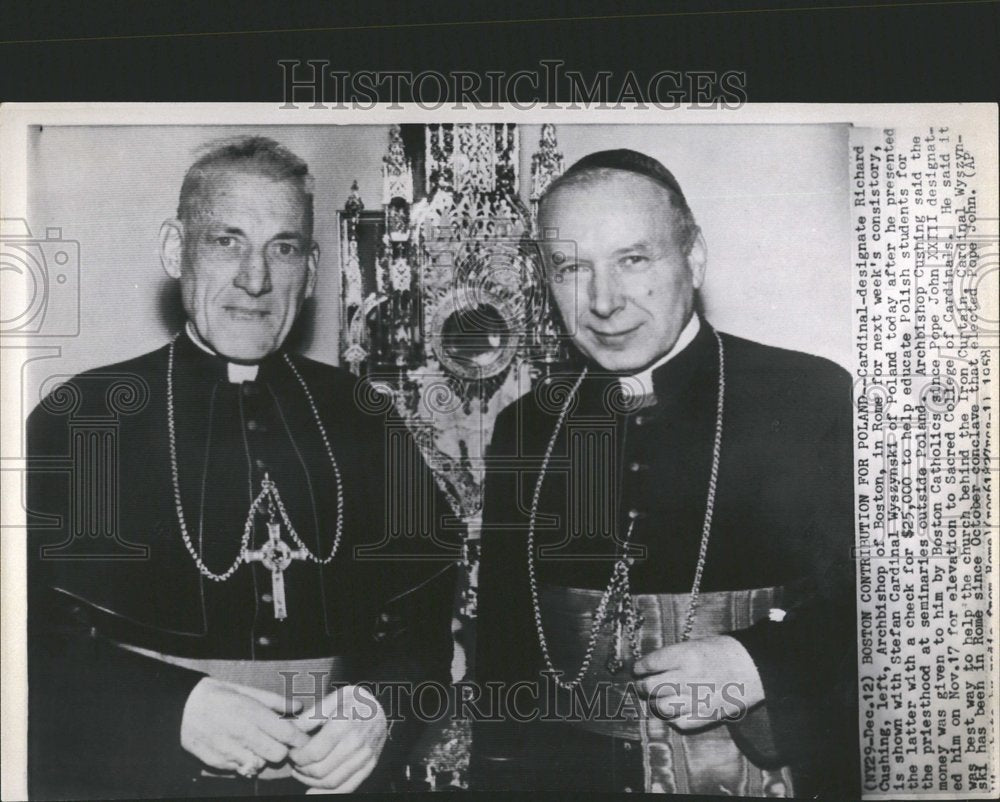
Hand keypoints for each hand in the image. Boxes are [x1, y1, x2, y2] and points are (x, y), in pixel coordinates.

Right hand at [180, 677, 308, 772]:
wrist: (181, 707)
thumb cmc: (218, 695)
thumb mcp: (247, 690)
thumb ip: (275, 700)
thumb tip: (299, 707)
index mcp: (252, 712)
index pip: (287, 734)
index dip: (299, 739)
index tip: (302, 739)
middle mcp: (242, 733)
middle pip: (277, 754)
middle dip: (281, 749)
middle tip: (277, 741)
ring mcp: (229, 750)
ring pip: (260, 764)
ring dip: (262, 757)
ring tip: (255, 744)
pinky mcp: (217, 762)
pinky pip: (240, 769)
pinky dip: (244, 761)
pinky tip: (238, 749)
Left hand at [288, 685, 387, 792]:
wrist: (382, 705)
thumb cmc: (354, 701)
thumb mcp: (333, 698)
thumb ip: (311, 716)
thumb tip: (290, 733)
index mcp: (345, 723)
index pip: (314, 753)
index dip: (297, 756)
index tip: (291, 752)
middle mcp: (357, 742)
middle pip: (321, 770)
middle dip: (301, 770)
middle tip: (294, 763)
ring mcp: (365, 756)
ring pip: (332, 782)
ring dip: (310, 782)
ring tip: (302, 773)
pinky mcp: (370, 765)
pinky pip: (348, 787)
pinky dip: (328, 794)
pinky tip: (313, 791)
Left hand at [632, 635, 763, 730]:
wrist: (757, 667)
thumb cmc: (727, 651)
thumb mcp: (697, 644)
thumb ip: (675, 657)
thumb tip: (653, 667)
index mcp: (685, 656)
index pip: (650, 664)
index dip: (640, 667)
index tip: (638, 669)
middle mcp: (688, 678)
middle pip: (651, 687)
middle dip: (642, 686)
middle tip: (641, 685)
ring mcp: (697, 699)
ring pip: (662, 708)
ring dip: (654, 704)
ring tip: (655, 700)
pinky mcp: (707, 716)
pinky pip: (680, 723)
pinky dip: (672, 718)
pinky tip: (672, 712)